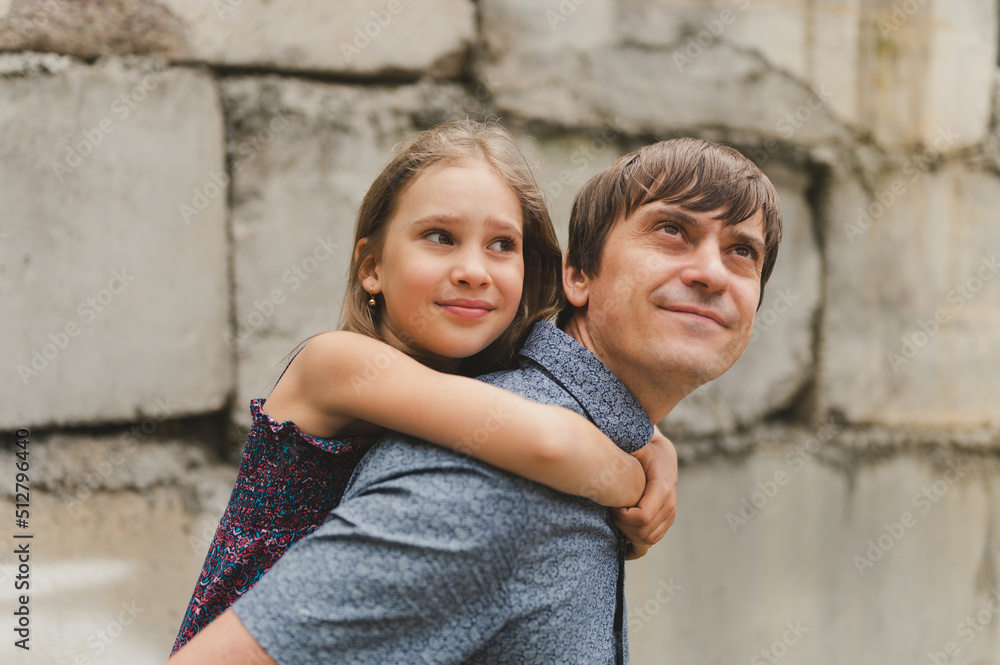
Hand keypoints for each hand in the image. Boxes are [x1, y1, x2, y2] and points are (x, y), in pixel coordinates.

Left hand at [612, 428, 676, 559]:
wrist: (661, 454)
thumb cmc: (644, 449)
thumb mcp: (637, 445)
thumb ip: (630, 448)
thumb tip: (618, 448)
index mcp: (663, 491)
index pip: (641, 518)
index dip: (621, 516)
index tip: (610, 503)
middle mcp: (669, 508)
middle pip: (642, 533)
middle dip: (621, 526)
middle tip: (610, 510)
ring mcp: (668, 518)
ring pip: (646, 541)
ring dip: (626, 534)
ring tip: (615, 516)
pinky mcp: (664, 524)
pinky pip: (649, 544)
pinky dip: (633, 544)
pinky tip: (619, 538)